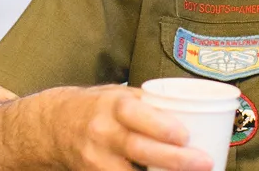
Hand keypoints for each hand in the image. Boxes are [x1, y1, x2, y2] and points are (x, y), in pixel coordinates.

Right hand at [56, 85, 213, 170]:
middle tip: (203, 162)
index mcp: (113, 106)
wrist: (55, 126)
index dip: (161, 126)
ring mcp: (96, 158)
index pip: (136, 115)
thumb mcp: (120, 95)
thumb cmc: (98, 107)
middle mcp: (103, 132)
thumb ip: (150, 105)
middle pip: (139, 148)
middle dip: (174, 159)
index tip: (186, 135)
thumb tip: (194, 112)